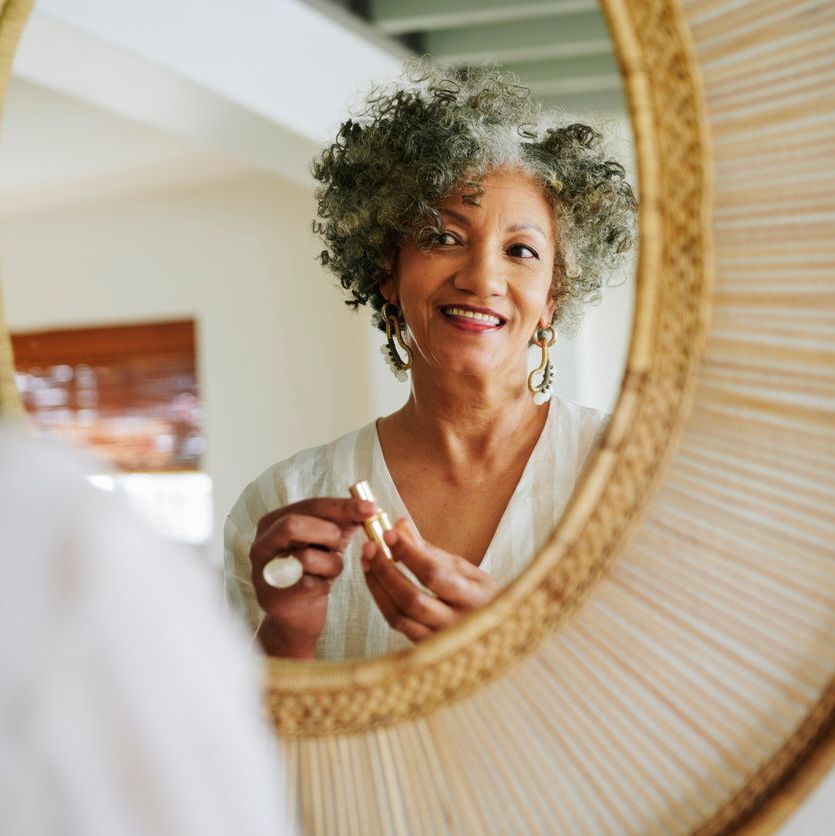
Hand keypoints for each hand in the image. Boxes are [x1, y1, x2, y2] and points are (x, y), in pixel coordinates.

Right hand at [250, 497, 375, 657]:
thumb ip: (343, 521)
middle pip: (294, 524)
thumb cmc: (312, 571)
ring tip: (328, 572)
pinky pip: (311, 584)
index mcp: (272, 523)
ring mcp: (264, 573)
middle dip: (328, 533)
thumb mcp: (325, 540)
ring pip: (306, 556)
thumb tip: (369, 506)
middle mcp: (261, 545)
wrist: (297, 616)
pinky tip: (321, 586)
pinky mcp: (275, 598)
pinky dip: (325, 583)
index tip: (371, 508)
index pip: (310, 505)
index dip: (342, 506)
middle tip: (340, 545)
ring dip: (331, 564)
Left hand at [361, 519, 499, 642]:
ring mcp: (440, 641)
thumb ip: (431, 551)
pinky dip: (383, 601)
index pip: (434, 574)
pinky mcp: (425, 650)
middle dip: (385, 570)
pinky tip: (376, 582)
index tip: (389, 533)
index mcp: (474, 599)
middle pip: (411, 598)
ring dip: (377, 585)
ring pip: (398, 616)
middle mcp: (457, 624)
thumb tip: (400, 526)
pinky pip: (397, 625)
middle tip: (370, 547)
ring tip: (367, 561)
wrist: (496, 634)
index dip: (408, 553)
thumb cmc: (481, 597)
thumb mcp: (466, 570)